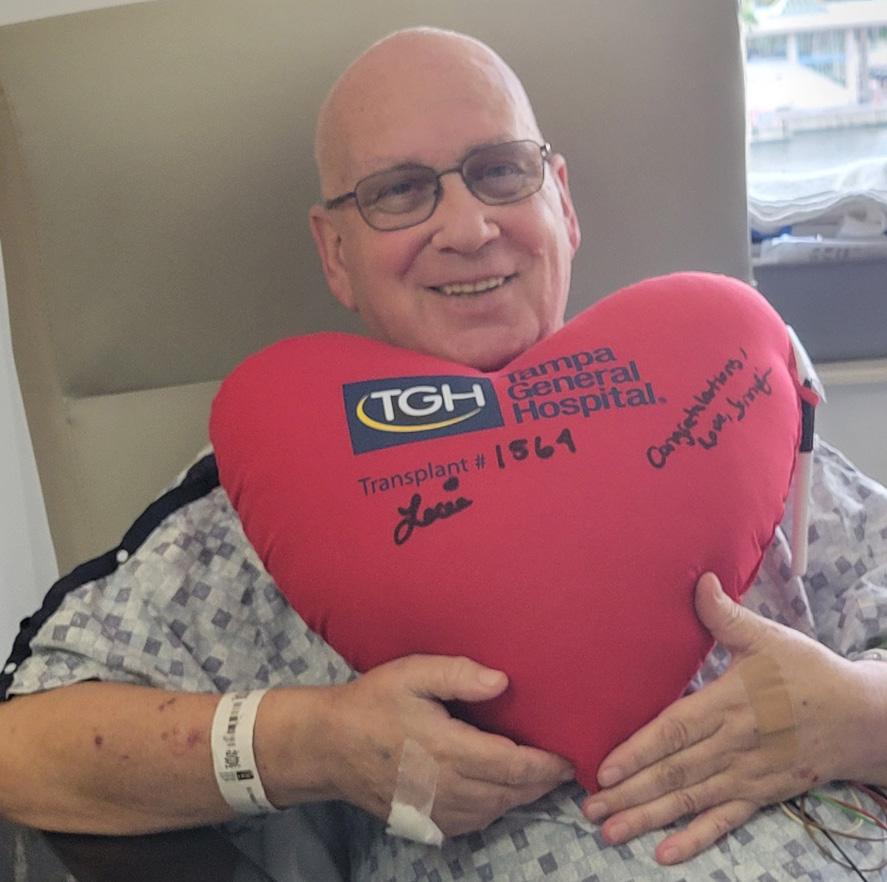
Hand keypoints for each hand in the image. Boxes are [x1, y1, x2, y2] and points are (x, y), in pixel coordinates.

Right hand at [325, 654, 573, 836]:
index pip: (513, 765)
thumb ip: (457, 674)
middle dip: (542, 782)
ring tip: (539, 777)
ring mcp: (436, 810)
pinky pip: (473, 822)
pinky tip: (501, 792)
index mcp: (448, 749)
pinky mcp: (425, 822)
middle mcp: (447, 787)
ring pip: (494, 811)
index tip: (569, 759)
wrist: (329, 746)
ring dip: (521, 797)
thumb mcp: (411, 674)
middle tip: (564, 768)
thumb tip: (502, 682)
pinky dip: (495, 809)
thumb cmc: (372, 703)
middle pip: (510, 792)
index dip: (546, 766)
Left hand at [581, 572, 871, 864]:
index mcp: (729, 703)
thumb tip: (700, 580)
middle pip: (674, 773)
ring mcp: (747, 775)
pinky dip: (695, 839)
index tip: (605, 768)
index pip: (675, 731)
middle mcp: (733, 745)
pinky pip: (724, 821)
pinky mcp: (761, 795)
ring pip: (691, 800)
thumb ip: (726, 616)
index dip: (639, 751)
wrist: (860, 718)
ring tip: (610, 830)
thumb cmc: (806, 672)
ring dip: (648, 817)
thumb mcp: (768, 637)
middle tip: (589, 807)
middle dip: (630, 793)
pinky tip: (665, 853)